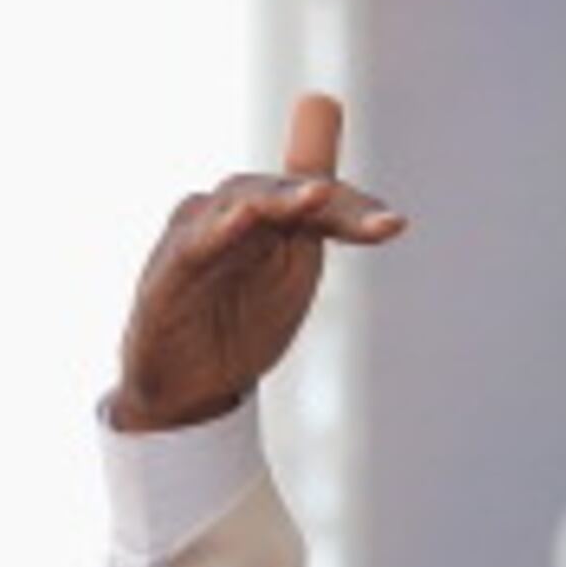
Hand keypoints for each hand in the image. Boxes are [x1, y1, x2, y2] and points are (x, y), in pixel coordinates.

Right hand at [106, 91, 405, 432]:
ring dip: (279, 198)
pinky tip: (242, 220)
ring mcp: (199, 235)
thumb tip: (368, 180)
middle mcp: (233, 212)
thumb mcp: (294, 272)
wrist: (186, 386)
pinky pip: (195, 244)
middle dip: (325, 199)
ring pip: (240, 203)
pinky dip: (218, 229)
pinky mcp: (170, 269)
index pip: (318, 200)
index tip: (395, 225)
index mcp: (271, 217)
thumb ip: (323, 220)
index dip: (356, 209)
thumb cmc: (240, 322)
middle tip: (370, 214)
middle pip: (281, 192)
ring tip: (317, 194)